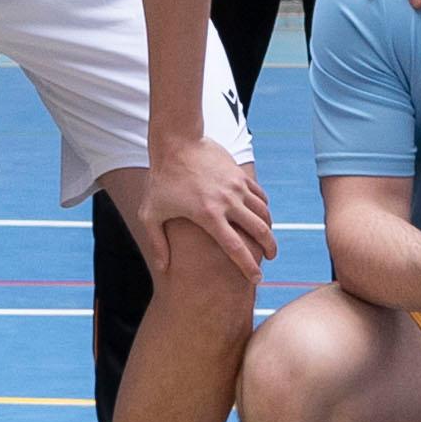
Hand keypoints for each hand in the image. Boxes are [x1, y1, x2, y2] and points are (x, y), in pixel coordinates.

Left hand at [135, 132, 276, 276]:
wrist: (177, 142)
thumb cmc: (161, 179)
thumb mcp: (151, 213)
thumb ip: (157, 242)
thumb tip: (162, 267)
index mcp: (208, 215)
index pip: (235, 248)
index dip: (248, 266)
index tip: (256, 279)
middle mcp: (227, 202)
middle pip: (259, 231)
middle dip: (269, 248)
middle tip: (270, 258)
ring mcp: (236, 187)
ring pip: (264, 213)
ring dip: (269, 229)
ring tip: (267, 240)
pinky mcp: (240, 175)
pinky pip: (260, 195)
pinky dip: (264, 208)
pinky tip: (262, 216)